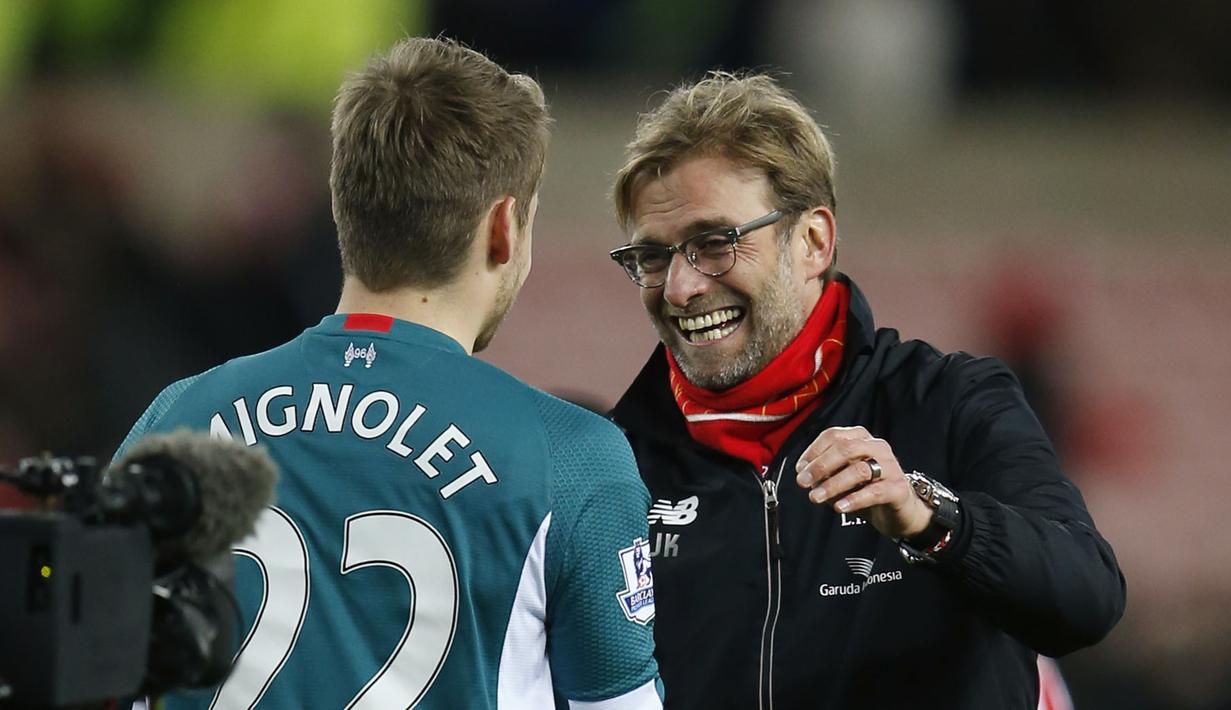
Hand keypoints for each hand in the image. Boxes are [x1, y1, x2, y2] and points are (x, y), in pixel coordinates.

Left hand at [794, 426, 931, 539]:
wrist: (900, 511)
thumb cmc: (867, 489)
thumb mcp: (842, 478)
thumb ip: (825, 473)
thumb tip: (804, 474)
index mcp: (862, 438)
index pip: (834, 435)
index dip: (813, 451)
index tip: (800, 469)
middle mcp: (878, 447)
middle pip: (846, 449)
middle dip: (820, 466)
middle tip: (803, 482)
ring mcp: (891, 467)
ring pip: (859, 470)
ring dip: (833, 484)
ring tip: (815, 497)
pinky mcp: (898, 488)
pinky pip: (874, 492)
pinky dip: (854, 499)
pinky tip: (839, 507)